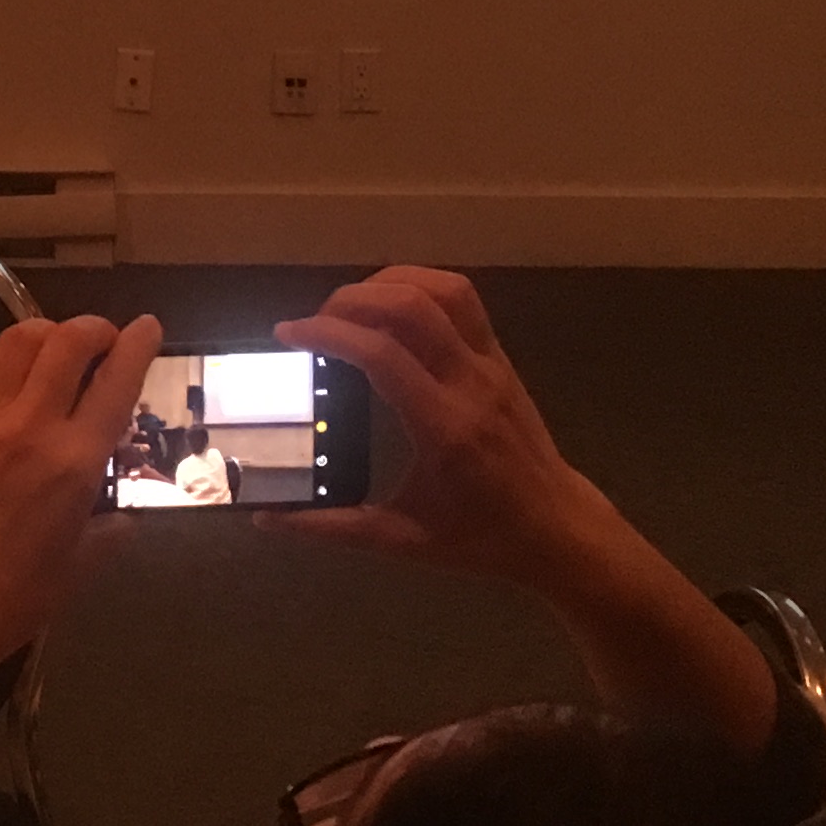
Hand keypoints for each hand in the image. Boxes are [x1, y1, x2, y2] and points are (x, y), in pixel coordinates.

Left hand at [0, 310, 156, 825]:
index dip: (136, 346)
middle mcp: (30, 424)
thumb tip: (125, 519)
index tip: (147, 327)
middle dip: (94, 329)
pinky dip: (6, 360)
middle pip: (67, 340)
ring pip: (19, 340)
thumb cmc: (13, 597)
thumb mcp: (79, 566)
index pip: (116, 382)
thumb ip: (109, 532)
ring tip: (57, 350)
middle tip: (102, 339)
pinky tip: (11, 380)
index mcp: (73, 462)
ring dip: (48, 334)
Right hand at [276, 267, 776, 752]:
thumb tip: (267, 519)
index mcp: (445, 429)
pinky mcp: (501, 356)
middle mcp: (471, 384)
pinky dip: (419, 284)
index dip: (328, 333)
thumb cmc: (480, 538)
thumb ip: (332, 528)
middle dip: (351, 300)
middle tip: (314, 322)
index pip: (382, 355)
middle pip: (411, 307)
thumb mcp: (403, 542)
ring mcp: (492, 364)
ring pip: (441, 291)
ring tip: (349, 307)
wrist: (558, 529)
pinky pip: (463, 299)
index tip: (288, 333)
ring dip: (386, 283)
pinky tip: (390, 304)